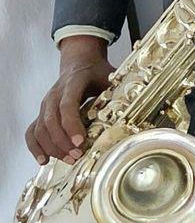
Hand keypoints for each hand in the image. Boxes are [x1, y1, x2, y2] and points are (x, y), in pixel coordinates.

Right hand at [25, 37, 112, 165]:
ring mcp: (45, 104)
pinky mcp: (41, 113)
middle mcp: (54, 94)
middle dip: (63, 142)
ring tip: (69, 159)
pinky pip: (31, 132)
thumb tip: (135, 106)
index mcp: (72, 83)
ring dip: (52, 147)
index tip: (80, 142)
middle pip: (51, 121)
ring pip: (40, 129)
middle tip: (78, 155)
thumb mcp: (109, 76)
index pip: (67, 106)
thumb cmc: (96, 71)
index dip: (72, 125)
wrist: (79, 62)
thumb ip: (118, 90)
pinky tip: (44, 160)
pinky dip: (35, 147)